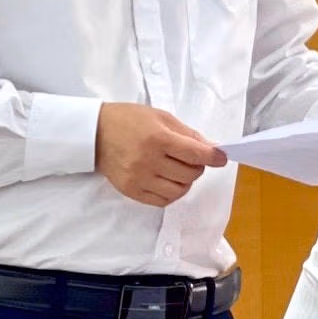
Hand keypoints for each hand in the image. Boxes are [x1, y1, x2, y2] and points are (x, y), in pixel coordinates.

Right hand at [95, 103, 226, 207]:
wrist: (96, 132)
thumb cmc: (130, 120)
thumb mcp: (161, 117)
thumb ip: (188, 134)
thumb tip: (212, 149)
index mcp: (158, 138)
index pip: (195, 154)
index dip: (214, 157)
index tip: (222, 158)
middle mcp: (148, 160)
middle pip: (190, 174)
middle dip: (197, 166)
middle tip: (191, 158)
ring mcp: (139, 178)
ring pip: (179, 190)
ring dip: (185, 181)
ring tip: (178, 169)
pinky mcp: (131, 191)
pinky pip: (162, 201)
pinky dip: (172, 193)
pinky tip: (167, 180)